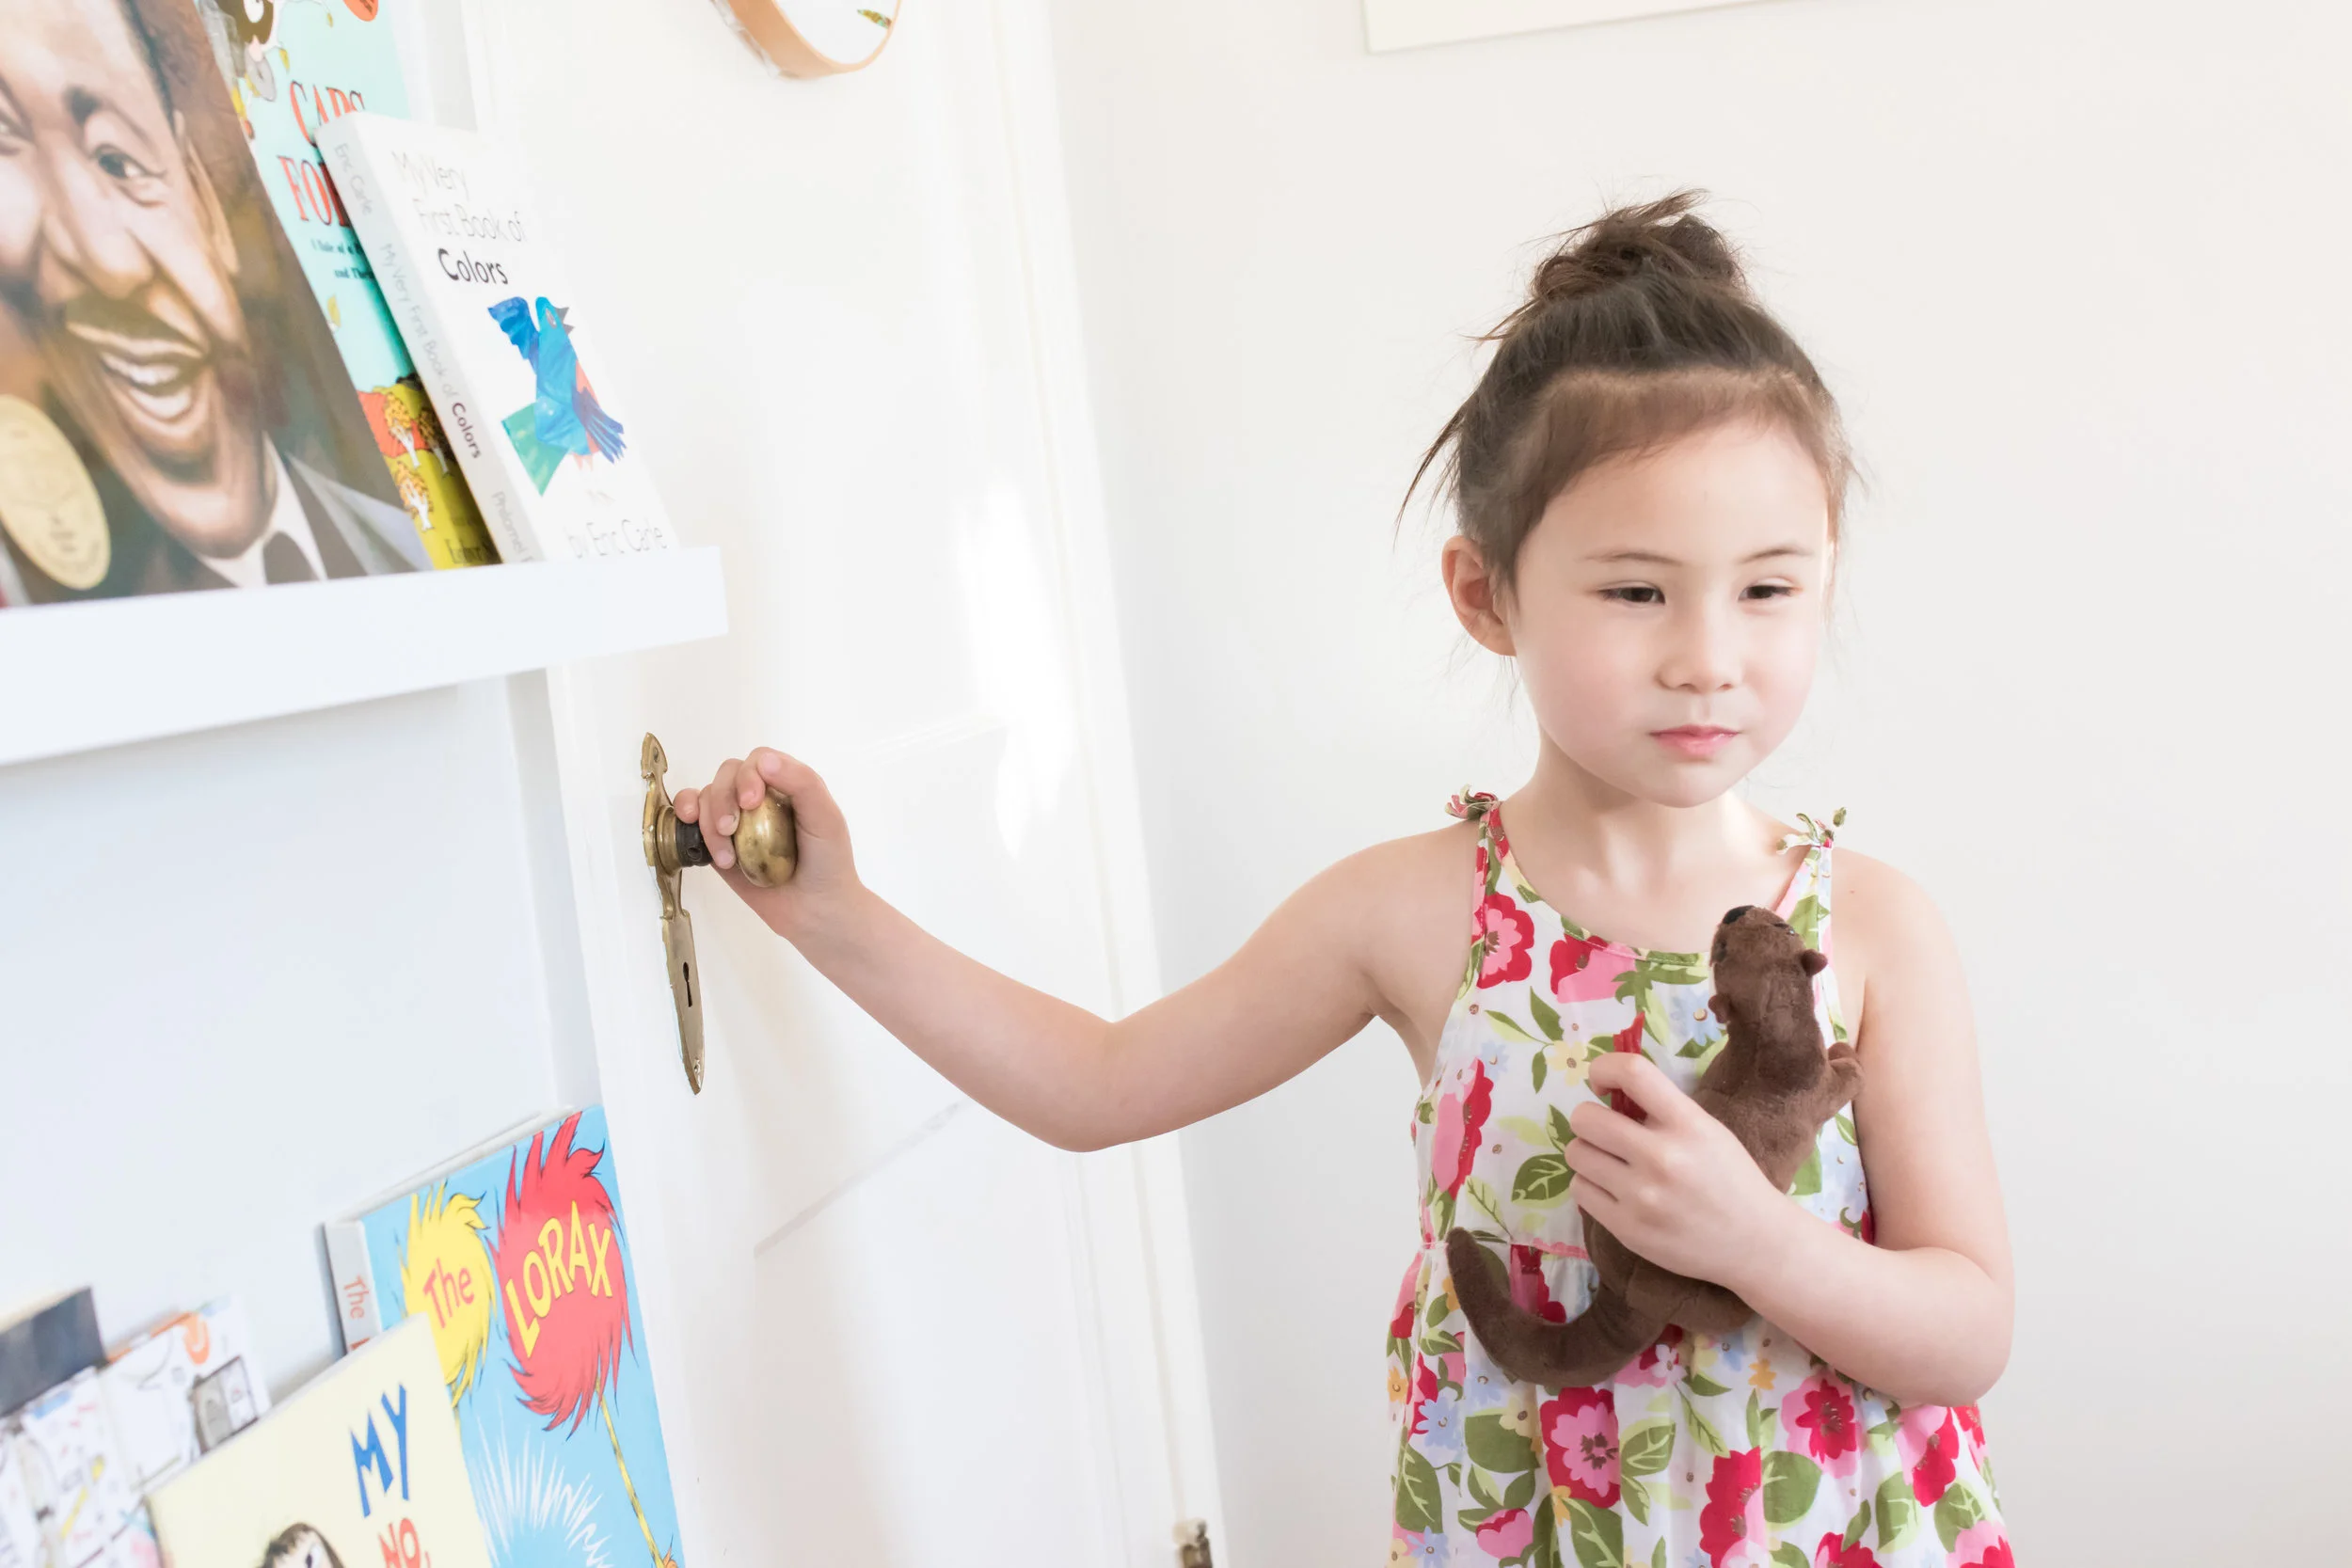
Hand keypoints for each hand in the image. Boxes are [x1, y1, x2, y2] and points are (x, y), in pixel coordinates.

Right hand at [672, 748, 859, 941]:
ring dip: (708, 821)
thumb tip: (763, 760)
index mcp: (787, 784)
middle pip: (727, 775)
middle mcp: (760, 797)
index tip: (751, 803)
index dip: (748, 776)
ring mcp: (738, 820)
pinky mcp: (719, 843)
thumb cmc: (828, 863)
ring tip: (727, 857)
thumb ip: (802, 784)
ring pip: (707, 797)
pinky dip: (687, 820)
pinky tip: (693, 831)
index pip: (757, 761)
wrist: (815, 910)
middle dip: (723, 799)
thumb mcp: (826, 818)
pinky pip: (693, 820)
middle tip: (731, 830)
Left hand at [1565, 1053, 1789, 1287]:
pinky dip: (1590, 1185)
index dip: (1604, 1067)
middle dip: (1589, 1120)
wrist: (1755, 1243)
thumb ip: (1662, 1110)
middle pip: (1586, 1118)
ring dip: (1588, 1153)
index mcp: (1688, 1124)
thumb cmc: (1730, 1179)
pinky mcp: (1627, 1228)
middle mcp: (1662, 1157)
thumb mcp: (1707, 1130)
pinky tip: (1613, 1190)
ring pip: (1577, 1154)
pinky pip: (1580, 1189)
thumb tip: (1610, 1092)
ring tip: (1611, 1163)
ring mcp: (1642, 1196)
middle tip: (1605, 1132)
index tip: (1601, 1082)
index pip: (1632, 1073)